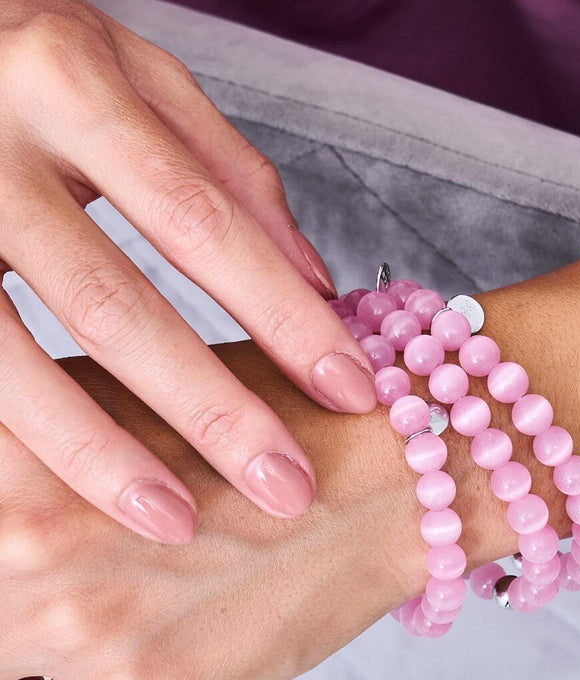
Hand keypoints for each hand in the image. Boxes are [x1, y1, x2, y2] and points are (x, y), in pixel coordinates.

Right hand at [0, 1, 375, 544]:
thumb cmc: (35, 61)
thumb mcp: (135, 79)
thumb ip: (229, 174)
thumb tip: (314, 281)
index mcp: (73, 84)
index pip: (207, 224)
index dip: (283, 316)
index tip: (351, 389)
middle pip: (119, 305)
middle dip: (212, 409)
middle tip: (286, 487)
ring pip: (18, 359)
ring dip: (104, 453)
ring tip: (178, 523)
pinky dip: (33, 437)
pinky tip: (81, 488)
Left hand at [0, 343, 425, 679]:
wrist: (382, 480)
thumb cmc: (278, 430)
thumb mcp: (135, 397)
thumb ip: (41, 446)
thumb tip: (6, 496)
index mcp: (27, 440)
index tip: (7, 550)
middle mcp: (34, 532)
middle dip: (0, 592)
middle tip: (40, 580)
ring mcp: (82, 619)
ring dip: (10, 652)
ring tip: (69, 618)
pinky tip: (95, 663)